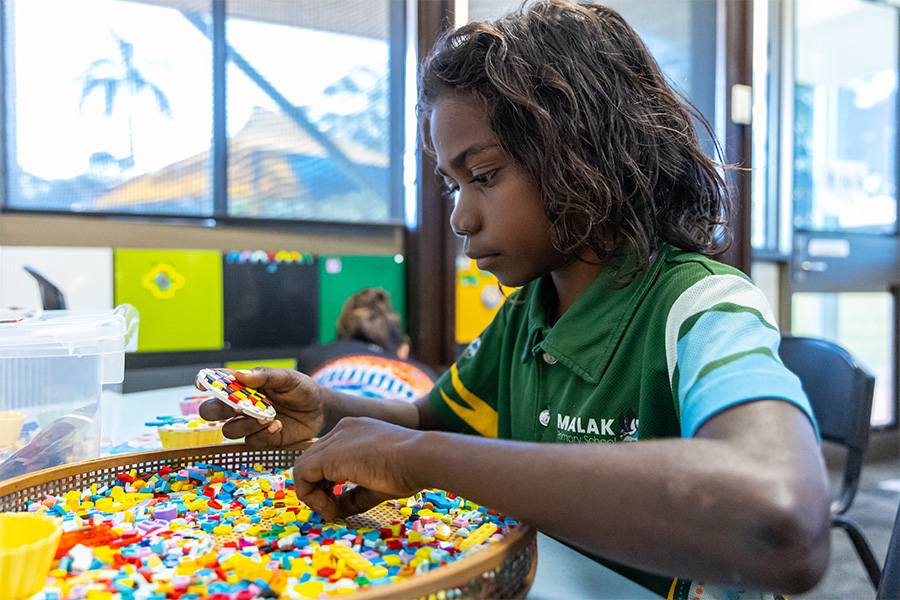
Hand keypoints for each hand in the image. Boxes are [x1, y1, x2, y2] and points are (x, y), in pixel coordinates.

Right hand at [197, 367, 324, 447]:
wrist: (319, 410)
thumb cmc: (300, 389)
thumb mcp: (287, 378)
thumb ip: (265, 376)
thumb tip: (240, 375)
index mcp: (242, 385)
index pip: (216, 383)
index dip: (204, 382)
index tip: (202, 385)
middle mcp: (239, 405)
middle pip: (210, 411)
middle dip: (218, 410)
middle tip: (237, 407)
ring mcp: (248, 424)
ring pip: (229, 430)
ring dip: (246, 425)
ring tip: (269, 418)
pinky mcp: (260, 439)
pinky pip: (250, 442)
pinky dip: (262, 435)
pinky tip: (277, 426)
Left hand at [293, 417, 423, 520]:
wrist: (421, 457)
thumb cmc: (409, 469)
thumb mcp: (376, 484)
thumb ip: (353, 495)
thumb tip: (335, 512)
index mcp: (355, 431)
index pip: (326, 457)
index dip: (326, 483)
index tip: (339, 503)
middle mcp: (341, 430)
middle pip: (312, 462)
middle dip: (317, 490)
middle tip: (333, 510)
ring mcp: (334, 439)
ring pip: (303, 468)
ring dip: (313, 495)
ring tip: (333, 511)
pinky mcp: (328, 455)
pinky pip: (301, 476)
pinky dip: (310, 497)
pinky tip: (330, 509)